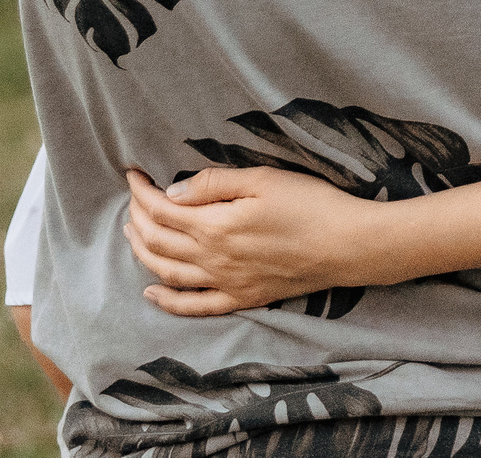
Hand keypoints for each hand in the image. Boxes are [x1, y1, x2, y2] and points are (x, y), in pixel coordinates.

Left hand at [122, 166, 376, 316]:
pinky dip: (168, 302)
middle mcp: (213, 259)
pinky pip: (195, 306)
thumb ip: (214, 184)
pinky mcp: (243, 297)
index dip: (142, 191)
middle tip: (133, 198)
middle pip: (158, 241)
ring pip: (168, 273)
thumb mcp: (263, 180)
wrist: (347, 245)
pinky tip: (152, 293)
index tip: (132, 174)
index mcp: (216, 226)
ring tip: (132, 233)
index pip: (163, 209)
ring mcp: (227, 283)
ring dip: (143, 253)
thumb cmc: (311, 205)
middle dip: (138, 217)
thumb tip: (173, 192)